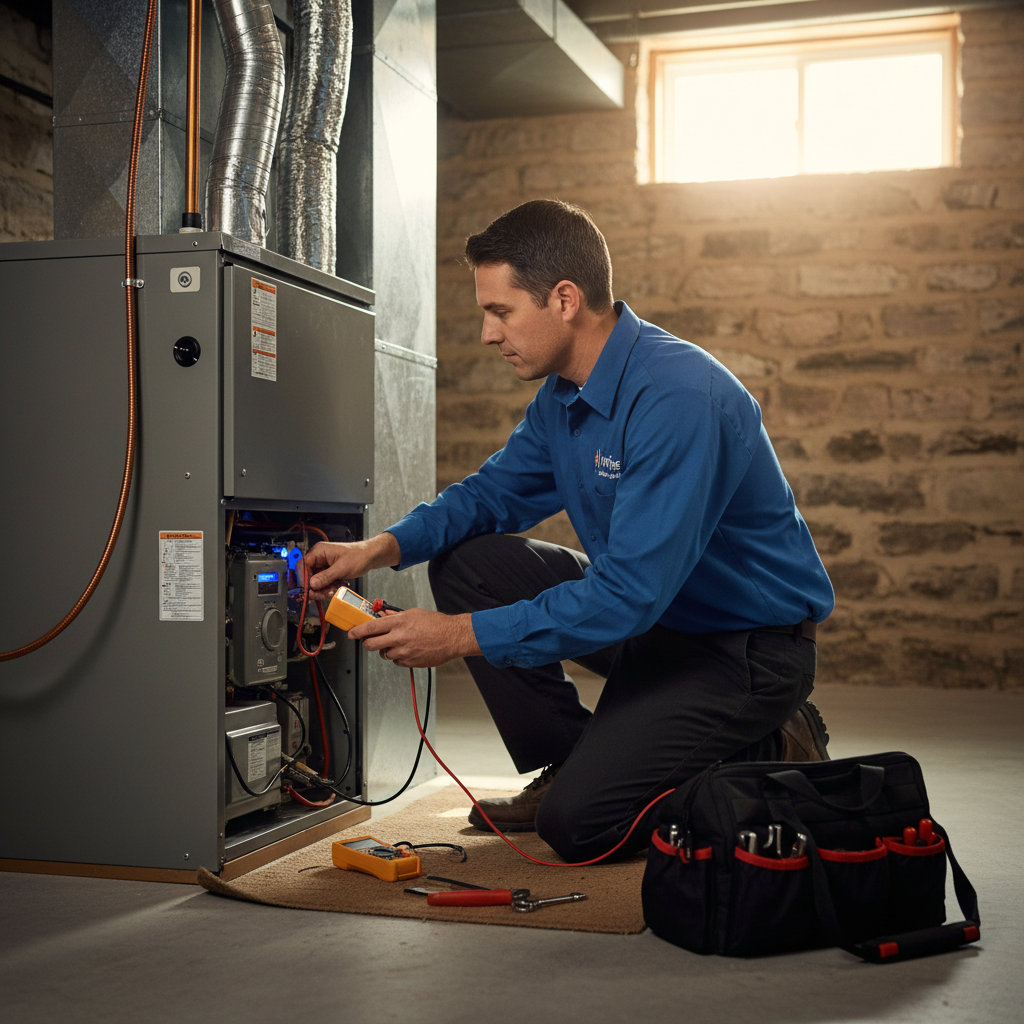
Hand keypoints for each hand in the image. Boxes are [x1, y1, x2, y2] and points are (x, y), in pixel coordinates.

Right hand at [301, 533, 399, 603]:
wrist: (369, 557)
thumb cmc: (358, 556)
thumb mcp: (341, 568)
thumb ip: (325, 577)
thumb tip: (312, 584)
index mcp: (319, 551)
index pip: (303, 566)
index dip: (304, 579)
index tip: (307, 590)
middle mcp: (318, 557)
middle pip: (308, 576)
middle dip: (315, 587)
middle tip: (320, 595)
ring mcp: (323, 565)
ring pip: (316, 581)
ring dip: (323, 588)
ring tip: (333, 590)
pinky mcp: (328, 571)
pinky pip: (323, 582)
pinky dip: (328, 587)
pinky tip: (336, 587)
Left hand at [348, 608, 480, 668]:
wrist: (452, 637)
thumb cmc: (436, 624)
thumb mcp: (413, 613)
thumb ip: (395, 616)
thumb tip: (382, 616)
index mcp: (399, 622)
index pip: (371, 628)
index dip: (358, 631)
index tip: (352, 633)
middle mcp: (399, 638)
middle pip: (371, 645)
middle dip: (368, 643)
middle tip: (370, 641)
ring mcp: (404, 652)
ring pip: (384, 654)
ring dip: (386, 649)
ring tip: (398, 643)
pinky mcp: (410, 662)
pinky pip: (396, 661)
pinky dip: (398, 657)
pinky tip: (407, 650)